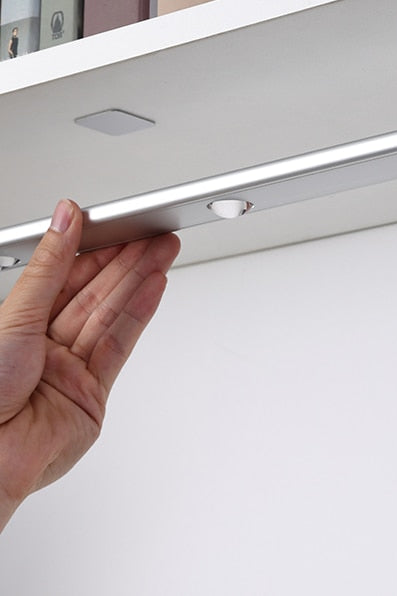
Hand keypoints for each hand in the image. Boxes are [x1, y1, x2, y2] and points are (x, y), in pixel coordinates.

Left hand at [0, 200, 179, 529]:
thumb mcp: (13, 318)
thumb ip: (49, 267)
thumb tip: (64, 220)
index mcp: (16, 327)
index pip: (64, 277)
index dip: (93, 249)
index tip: (116, 224)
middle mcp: (42, 348)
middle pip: (94, 294)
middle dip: (127, 261)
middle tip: (154, 234)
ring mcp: (69, 372)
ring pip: (111, 316)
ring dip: (140, 281)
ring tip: (163, 252)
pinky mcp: (92, 396)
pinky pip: (120, 346)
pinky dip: (140, 314)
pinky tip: (154, 288)